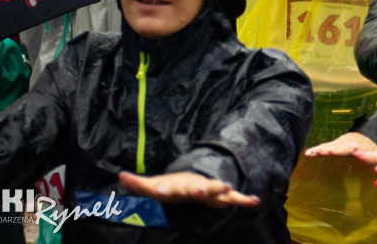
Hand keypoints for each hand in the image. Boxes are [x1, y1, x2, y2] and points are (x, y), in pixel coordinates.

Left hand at [118, 171, 258, 208]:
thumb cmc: (174, 186)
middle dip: (198, 189)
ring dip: (220, 188)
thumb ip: (139, 183)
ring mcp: (210, 189)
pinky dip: (245, 199)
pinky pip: (235, 198)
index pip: (168, 186)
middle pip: (196, 187)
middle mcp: (194, 185)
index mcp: (177, 185)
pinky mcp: (222, 196)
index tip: (157, 188)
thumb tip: (120, 175)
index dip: (163, 187)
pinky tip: (255, 201)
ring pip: (216, 188)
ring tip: (227, 186)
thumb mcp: (156, 186)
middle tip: (200, 190)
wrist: (198, 179)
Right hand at [305, 132, 376, 156]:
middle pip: (334, 147)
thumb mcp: (375, 152)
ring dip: (318, 150)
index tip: (330, 151)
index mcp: (355, 146)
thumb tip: (369, 161)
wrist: (369, 134)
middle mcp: (346, 143)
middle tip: (316, 152)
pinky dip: (317, 149)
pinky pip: (326, 146)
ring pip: (328, 146)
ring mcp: (340, 142)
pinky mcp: (336, 143)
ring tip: (309, 153)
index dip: (338, 150)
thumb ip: (370, 156)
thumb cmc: (372, 147)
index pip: (345, 148)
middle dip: (325, 150)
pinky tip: (309, 153)